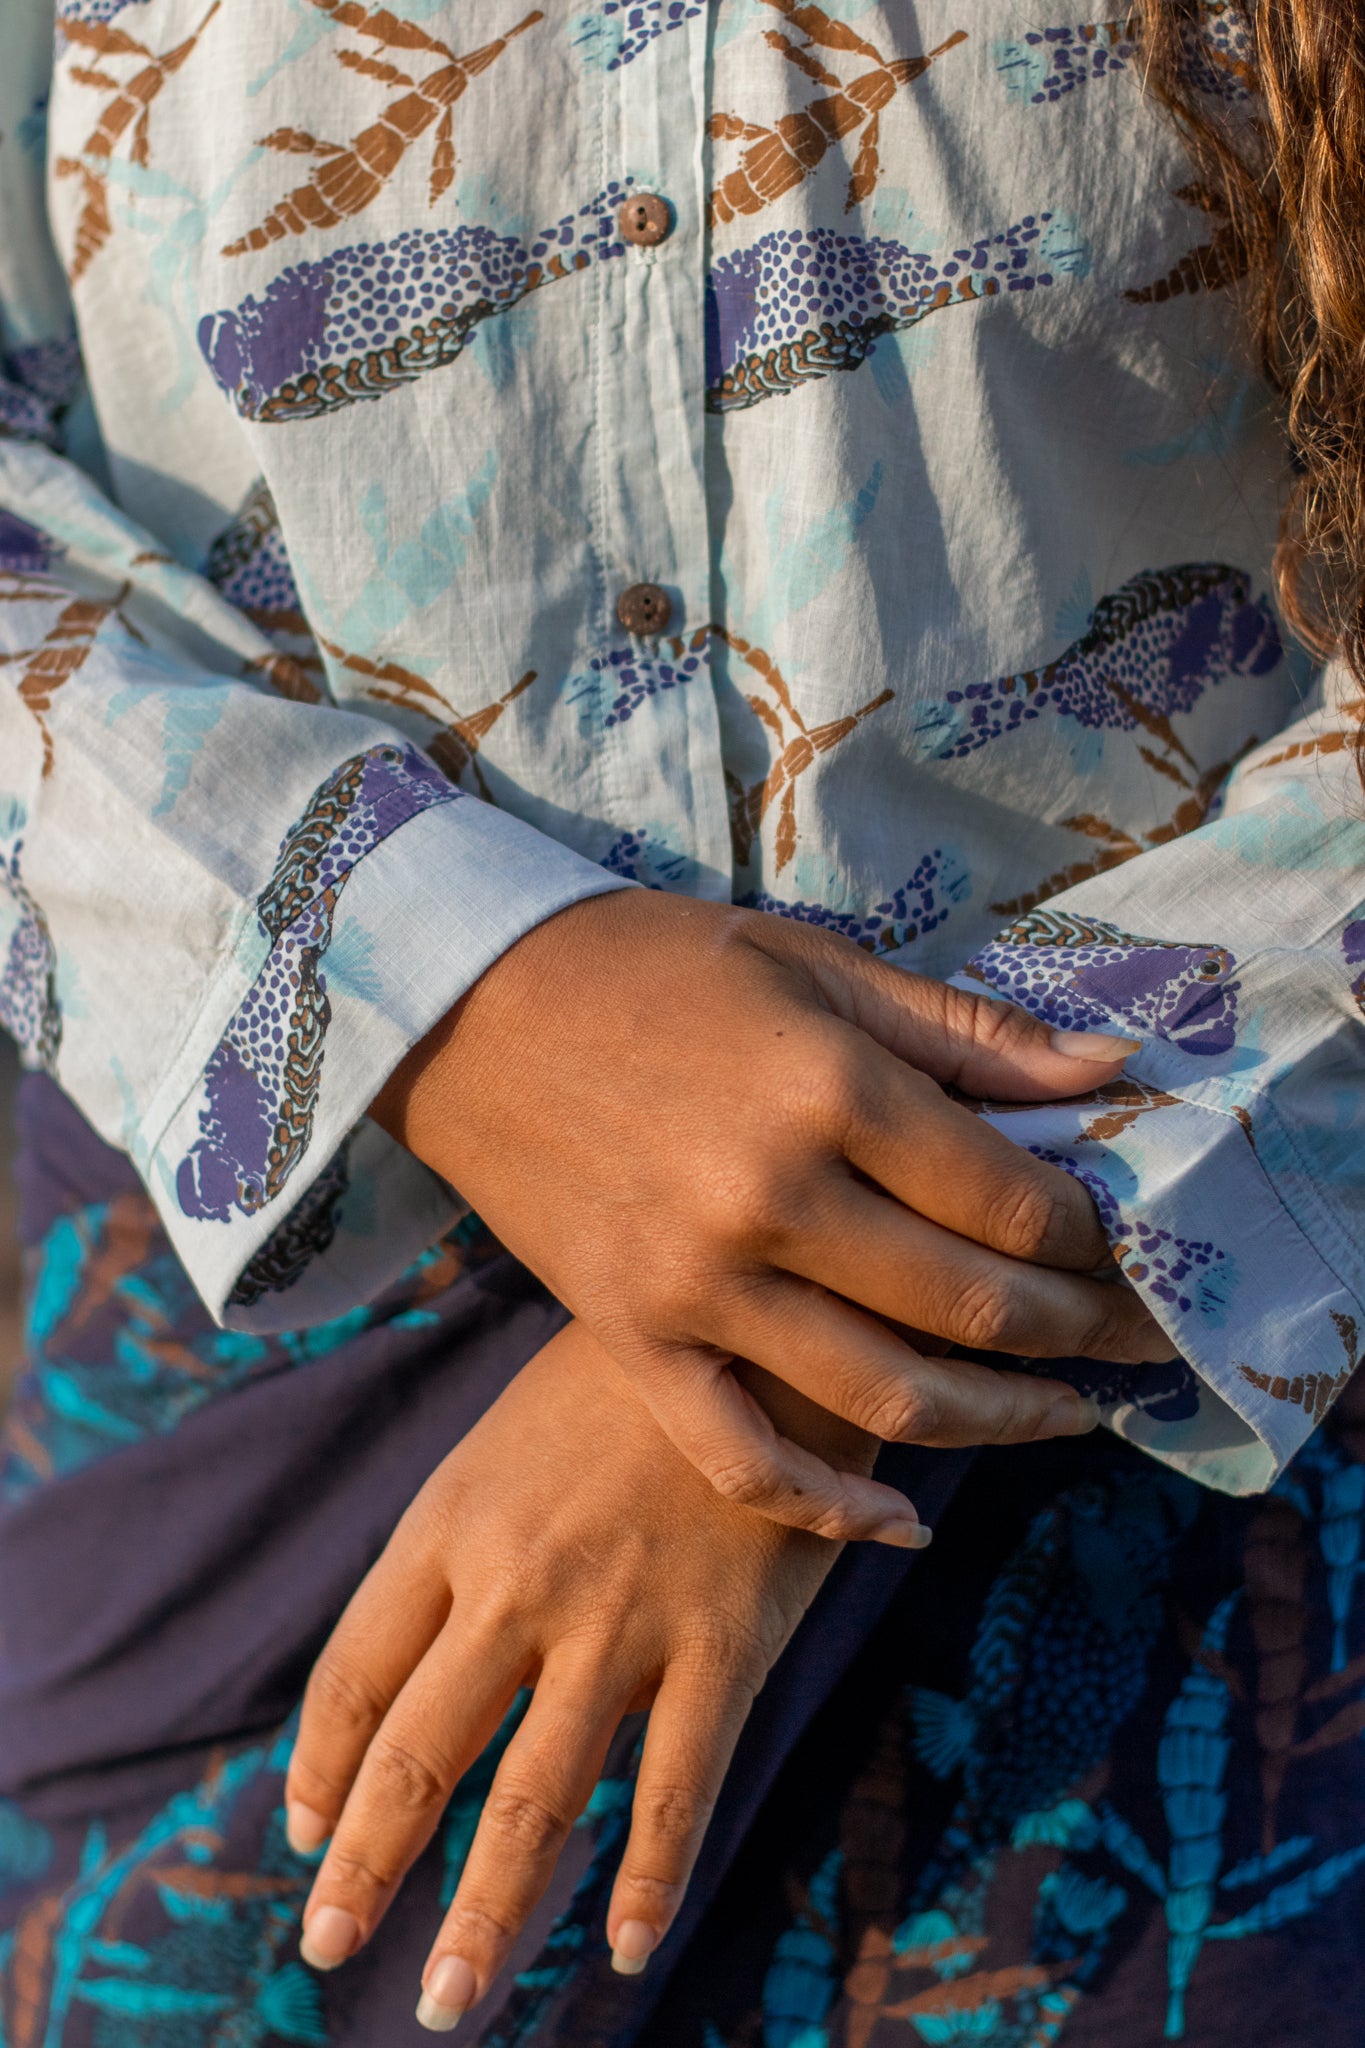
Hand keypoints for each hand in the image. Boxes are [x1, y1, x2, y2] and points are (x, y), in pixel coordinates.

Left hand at [285, 1319, 868, 2028]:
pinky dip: (648, 1878)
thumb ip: (450, 1551)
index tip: (309, 1838)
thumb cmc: (619, 1385)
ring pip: (535, 1797)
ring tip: (449, 1999)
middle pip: (418, 1755)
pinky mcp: (721, 1641)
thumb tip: (397, 1667)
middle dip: (367, 1869)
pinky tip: (626, 1949)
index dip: (323, 1770)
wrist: (759, 1323)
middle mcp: (517, 1584)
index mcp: (450, 1524)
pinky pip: (676, 1788)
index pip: (355, 1677)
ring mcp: (620, 1620)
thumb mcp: (502, 1445)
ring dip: (486, 1912)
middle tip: (331, 1947)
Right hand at [374, 892, 1172, 1539]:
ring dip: (1003, 1422)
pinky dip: (830, 1507)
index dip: (1096, 1237)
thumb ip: (968, 1031)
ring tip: (1070, 1414)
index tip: (1133, 1247)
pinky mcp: (633, 1339)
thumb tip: (1115, 1071)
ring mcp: (696, 1286)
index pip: (1012, 1201)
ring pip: (888, 1398)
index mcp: (829, 1089)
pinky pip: (743, 1459)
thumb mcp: (815, 962)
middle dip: (1080, 1330)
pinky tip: (905, 1523)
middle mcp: (772, 1200)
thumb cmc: (651, 965)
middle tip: (1137, 1336)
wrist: (465, 1002)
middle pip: (973, 1307)